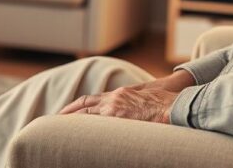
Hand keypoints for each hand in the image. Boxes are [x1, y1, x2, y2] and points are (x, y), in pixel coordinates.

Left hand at [58, 85, 179, 122]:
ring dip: (72, 122)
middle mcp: (115, 99)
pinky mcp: (118, 119)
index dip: (80, 106)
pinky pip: (95, 125)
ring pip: (86, 115)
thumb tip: (136, 113)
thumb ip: (137, 103)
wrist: (176, 105)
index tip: (69, 112)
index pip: (94, 99)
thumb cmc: (168, 102)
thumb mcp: (149, 97)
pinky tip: (74, 138)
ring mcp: (115, 108)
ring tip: (58, 131)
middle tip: (55, 120)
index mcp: (121, 94)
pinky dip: (84, 130)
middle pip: (85, 105)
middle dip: (69, 112)